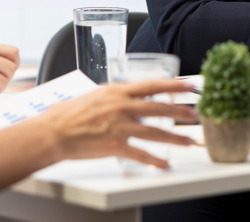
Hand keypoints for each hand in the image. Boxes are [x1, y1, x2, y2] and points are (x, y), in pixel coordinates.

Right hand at [38, 80, 196, 169]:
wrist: (54, 132)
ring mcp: (120, 126)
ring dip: (175, 137)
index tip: (189, 86)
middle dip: (180, 111)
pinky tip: (164, 164)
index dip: (173, 85)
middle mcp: (122, 107)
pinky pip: (141, 154)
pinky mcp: (116, 145)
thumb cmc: (68, 114)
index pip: (152, 85)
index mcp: (116, 91)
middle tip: (195, 114)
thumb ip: (113, 95)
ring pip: (155, 132)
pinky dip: (154, 161)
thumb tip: (124, 94)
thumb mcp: (94, 95)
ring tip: (189, 140)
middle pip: (159, 108)